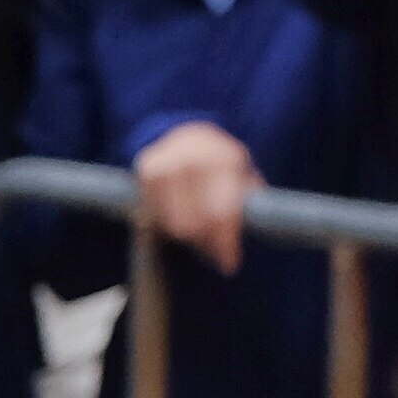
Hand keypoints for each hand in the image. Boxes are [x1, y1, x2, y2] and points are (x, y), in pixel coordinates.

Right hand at [132, 121, 258, 275]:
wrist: (187, 133)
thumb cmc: (221, 167)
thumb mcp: (243, 178)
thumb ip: (250, 205)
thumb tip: (246, 240)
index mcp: (227, 159)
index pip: (221, 213)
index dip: (225, 242)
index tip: (229, 264)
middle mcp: (196, 158)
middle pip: (196, 226)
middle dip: (207, 243)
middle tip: (213, 248)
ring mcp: (168, 163)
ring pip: (175, 226)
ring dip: (187, 236)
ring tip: (196, 230)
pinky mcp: (147, 170)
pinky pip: (155, 216)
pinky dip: (166, 223)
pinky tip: (176, 214)